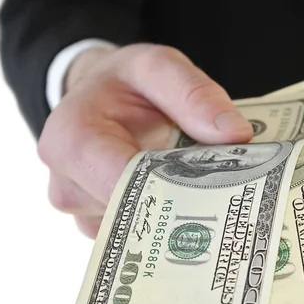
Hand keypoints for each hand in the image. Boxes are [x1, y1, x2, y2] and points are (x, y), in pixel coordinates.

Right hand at [38, 44, 252, 238]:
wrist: (96, 98)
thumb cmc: (123, 83)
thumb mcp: (157, 66)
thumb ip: (193, 93)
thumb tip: (235, 134)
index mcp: (73, 141)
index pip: (126, 184)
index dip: (176, 190)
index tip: (222, 191)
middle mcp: (67, 187)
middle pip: (136, 215)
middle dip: (183, 207)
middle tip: (228, 197)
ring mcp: (82, 214)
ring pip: (141, 233)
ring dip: (176, 216)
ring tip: (206, 192)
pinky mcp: (99, 227)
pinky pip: (138, 238)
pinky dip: (165, 222)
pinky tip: (186, 201)